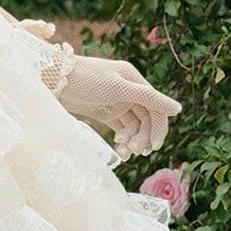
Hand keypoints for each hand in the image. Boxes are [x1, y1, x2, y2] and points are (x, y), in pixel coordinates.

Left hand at [56, 52, 181, 156]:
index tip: (152, 147)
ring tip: (124, 150)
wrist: (52, 80)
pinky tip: (119, 150)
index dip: (158, 128)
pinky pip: (121, 129)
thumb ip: (149, 98)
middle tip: (135, 150)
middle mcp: (128, 90)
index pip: (156, 107)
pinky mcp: (104, 112)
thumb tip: (178, 109)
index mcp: (135, 80)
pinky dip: (123, 140)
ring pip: (134, 126)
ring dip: (133, 140)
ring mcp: (116, 102)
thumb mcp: (119, 88)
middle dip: (143, 136)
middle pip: (147, 119)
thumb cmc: (86, 80)